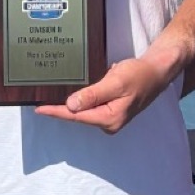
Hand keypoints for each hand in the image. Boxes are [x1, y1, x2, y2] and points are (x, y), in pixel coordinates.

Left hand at [35, 56, 175, 133]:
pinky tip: (69, 94)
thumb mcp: (115, 82)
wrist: (156, 72)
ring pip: (83, 111)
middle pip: (78, 116)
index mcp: (109, 119)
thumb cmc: (138, 75)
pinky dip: (80, 99)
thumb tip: (71, 106)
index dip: (56, 112)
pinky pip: (90, 105)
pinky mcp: (110, 109)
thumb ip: (93, 95)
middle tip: (39, 100)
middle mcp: (108, 122)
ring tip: (49, 97)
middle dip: (60, 109)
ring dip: (69, 104)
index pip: (76, 117)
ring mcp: (110, 117)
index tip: (38, 109)